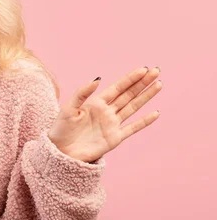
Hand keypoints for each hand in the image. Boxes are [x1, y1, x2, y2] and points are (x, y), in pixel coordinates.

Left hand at [46, 66, 162, 162]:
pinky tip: (155, 113)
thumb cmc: (61, 128)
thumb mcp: (69, 108)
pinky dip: (144, 121)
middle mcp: (107, 111)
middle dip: (142, 83)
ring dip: (146, 96)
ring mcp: (112, 124)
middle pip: (128, 94)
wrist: (61, 151)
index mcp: (96, 102)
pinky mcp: (115, 138)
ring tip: (158, 84)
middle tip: (156, 70)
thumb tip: (98, 79)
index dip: (130, 78)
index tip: (143, 69)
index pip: (117, 87)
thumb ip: (82, 93)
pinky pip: (133, 128)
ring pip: (133, 107)